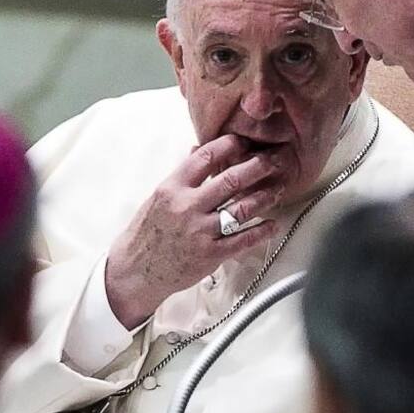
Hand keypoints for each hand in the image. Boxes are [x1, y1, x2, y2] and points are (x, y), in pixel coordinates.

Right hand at [104, 135, 282, 327]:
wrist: (135, 271)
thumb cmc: (147, 233)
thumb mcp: (159, 197)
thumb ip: (182, 175)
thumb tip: (198, 149)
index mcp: (172, 188)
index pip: (205, 157)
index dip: (229, 146)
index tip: (245, 141)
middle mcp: (187, 207)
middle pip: (230, 180)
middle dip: (257, 166)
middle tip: (274, 159)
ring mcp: (200, 232)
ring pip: (241, 209)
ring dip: (264, 196)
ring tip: (278, 188)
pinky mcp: (210, 255)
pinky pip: (243, 240)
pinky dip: (262, 231)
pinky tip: (273, 224)